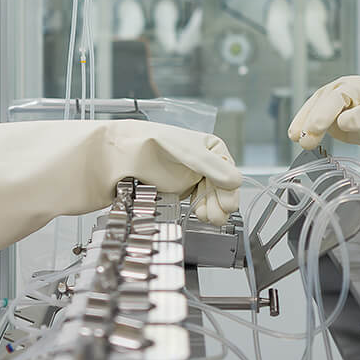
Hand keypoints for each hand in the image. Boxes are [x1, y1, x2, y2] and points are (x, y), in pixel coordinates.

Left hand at [106, 120, 240, 224]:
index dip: (229, 188)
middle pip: (223, 187)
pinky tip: (199, 213)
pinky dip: (202, 210)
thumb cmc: (151, 143)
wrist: (122, 155)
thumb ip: (211, 166)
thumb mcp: (186, 152)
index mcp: (211, 148)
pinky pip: (199, 204)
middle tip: (218, 213)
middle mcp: (205, 164)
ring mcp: (194, 178)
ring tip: (207, 215)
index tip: (228, 202)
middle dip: (222, 201)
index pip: (229, 171)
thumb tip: (236, 181)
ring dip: (213, 208)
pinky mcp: (183, 192)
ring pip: (213, 198)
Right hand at [288, 75, 359, 149]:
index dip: (324, 113)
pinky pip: (316, 126)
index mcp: (352, 86)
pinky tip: (300, 141)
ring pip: (313, 113)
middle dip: (310, 121)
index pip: (334, 98)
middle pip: (319, 105)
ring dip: (303, 126)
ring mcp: (334, 109)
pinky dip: (307, 132)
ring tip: (296, 140)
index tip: (316, 128)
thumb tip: (342, 123)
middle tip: (302, 138)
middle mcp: (339, 95)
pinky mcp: (332, 123)